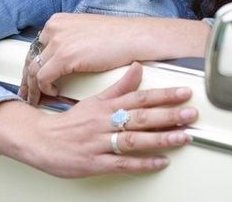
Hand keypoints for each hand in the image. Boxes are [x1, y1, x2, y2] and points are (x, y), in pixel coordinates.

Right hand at [0, 63, 198, 177]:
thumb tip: (138, 68)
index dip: (163, 95)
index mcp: (105, 106)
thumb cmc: (70, 123)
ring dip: (160, 139)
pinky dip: (142, 163)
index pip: (138, 97)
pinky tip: (160, 162)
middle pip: (140, 117)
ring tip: (183, 137)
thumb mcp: (94, 100)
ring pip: (133, 140)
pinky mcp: (95, 164)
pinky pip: (122, 164)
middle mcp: (104, 123)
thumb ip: (119, 86)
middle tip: (191, 113)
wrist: (40, 141)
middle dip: (168, 115)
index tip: (184, 92)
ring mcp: (99, 143)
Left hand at [19, 13, 209, 105]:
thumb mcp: (85, 32)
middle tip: (26, 93)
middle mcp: (53, 28)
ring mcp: (58, 41)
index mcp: (57, 21)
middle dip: (27, 78)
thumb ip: (70, 40)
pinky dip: (46, 89)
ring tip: (34, 100)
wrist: (134, 38)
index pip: (36, 47)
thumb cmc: (116, 37)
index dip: (31, 65)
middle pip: (30, 58)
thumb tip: (61, 56)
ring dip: (33, 88)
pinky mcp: (65, 56)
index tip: (30, 79)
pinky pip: (44, 78)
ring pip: (34, 70)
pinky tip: (54, 94)